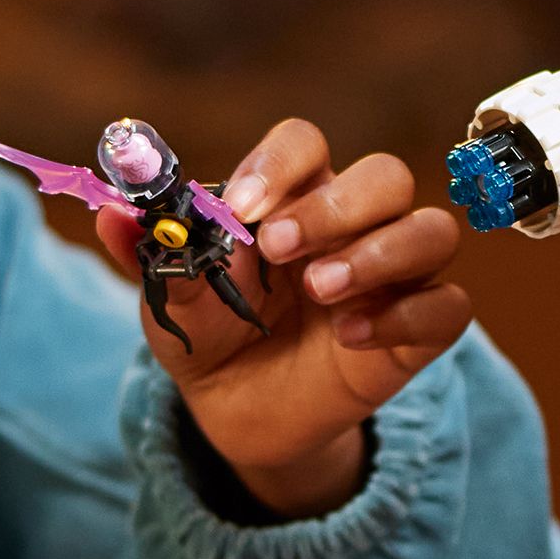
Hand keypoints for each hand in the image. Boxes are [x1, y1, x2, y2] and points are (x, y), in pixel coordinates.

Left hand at [96, 119, 470, 517]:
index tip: (242, 208)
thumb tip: (110, 212)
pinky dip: (408, 315)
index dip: (280, 164)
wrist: (237, 415)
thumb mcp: (173, 299)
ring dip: (379, 253)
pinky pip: (448, 307)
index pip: (306, 143)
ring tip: (321, 293)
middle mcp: (352, 224)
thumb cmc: (210, 334)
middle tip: (280, 250)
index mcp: (292, 196)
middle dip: (336, 207)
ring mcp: (393, 276)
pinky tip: (350, 338)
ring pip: (432, 231)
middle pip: (386, 176)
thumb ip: (151, 254)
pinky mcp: (417, 331)